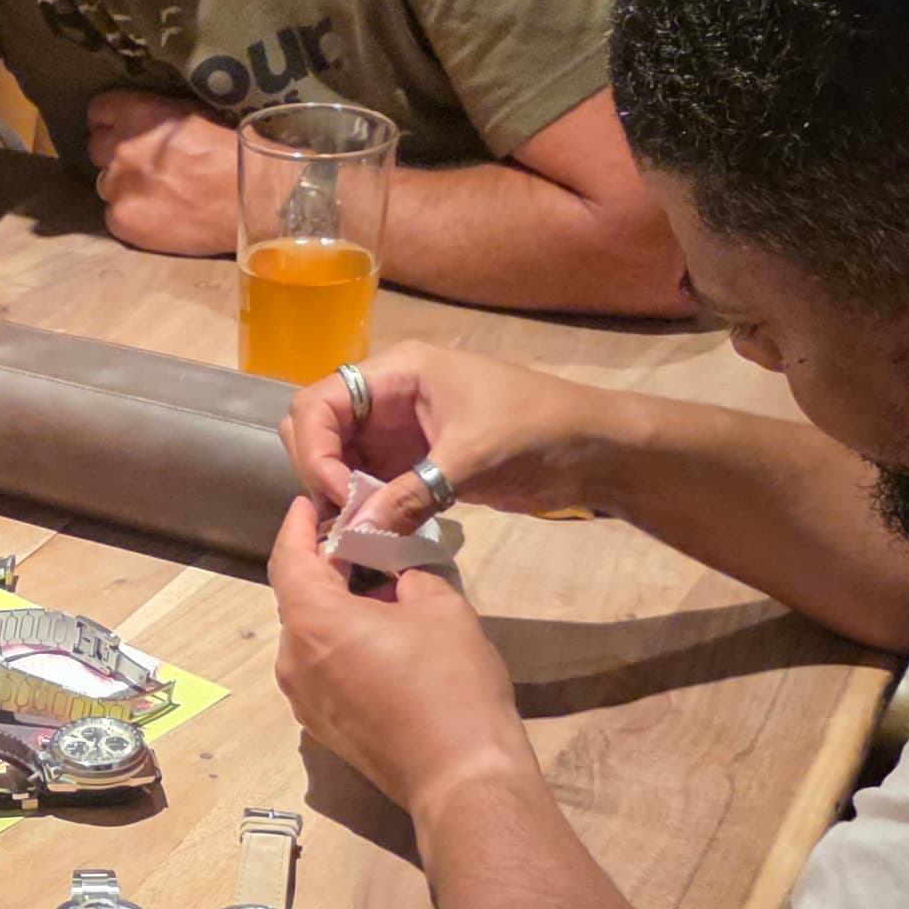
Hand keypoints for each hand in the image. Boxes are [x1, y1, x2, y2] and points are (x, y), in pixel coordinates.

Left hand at [85, 94, 239, 256]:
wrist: (251, 198)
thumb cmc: (231, 151)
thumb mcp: (190, 113)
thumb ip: (154, 118)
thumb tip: (136, 123)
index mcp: (137, 114)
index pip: (99, 111)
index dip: (113, 121)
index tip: (126, 130)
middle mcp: (120, 149)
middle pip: (98, 148)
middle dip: (118, 154)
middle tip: (146, 165)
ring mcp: (118, 188)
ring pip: (106, 184)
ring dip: (125, 186)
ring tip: (157, 193)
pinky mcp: (122, 221)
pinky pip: (114, 215)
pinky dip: (133, 215)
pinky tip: (160, 215)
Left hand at [267, 495, 522, 812]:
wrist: (461, 775)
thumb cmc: (451, 684)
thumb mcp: (440, 607)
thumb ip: (409, 577)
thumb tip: (398, 578)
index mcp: (313, 622)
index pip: (290, 558)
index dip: (299, 526)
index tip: (309, 504)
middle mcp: (293, 661)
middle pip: (296, 598)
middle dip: (324, 567)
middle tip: (360, 542)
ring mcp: (304, 700)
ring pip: (308, 636)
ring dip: (334, 609)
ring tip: (376, 589)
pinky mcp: (322, 728)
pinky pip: (320, 670)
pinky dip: (339, 644)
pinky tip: (378, 637)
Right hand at [277, 341, 616, 520]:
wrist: (592, 450)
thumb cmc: (538, 431)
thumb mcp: (474, 458)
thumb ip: (413, 493)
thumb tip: (358, 531)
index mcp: (398, 372)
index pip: (320, 401)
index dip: (316, 449)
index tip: (341, 496)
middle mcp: (388, 397)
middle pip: (318, 427)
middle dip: (319, 470)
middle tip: (344, 516)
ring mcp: (398, 431)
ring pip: (338, 459)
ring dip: (339, 496)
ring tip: (357, 533)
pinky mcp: (413, 463)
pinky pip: (368, 483)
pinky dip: (363, 509)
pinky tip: (373, 536)